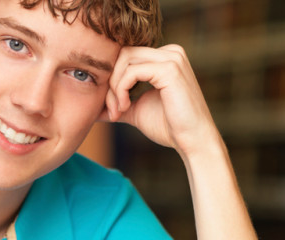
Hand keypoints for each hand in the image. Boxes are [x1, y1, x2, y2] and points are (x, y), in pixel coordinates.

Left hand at [102, 45, 219, 158]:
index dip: (112, 80)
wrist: (193, 142)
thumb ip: (117, 102)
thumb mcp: (136, 110)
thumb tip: (92, 106)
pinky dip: (121, 90)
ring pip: (124, 61)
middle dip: (110, 83)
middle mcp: (170, 52)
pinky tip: (124, 108)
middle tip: (112, 111)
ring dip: (114, 89)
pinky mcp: (170, 69)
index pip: (125, 56)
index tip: (111, 109)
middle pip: (122, 54)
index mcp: (164, 57)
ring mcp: (172, 58)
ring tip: (118, 112)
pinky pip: (131, 72)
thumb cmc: (169, 127)